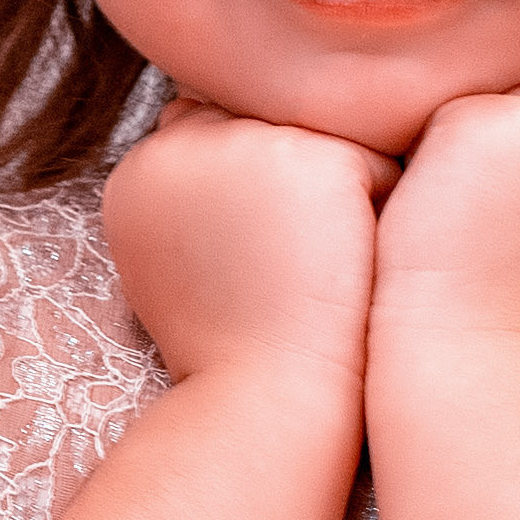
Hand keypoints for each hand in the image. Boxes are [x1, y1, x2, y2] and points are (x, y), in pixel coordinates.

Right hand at [103, 99, 400, 389]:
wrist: (264, 401)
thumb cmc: (228, 341)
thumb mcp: (177, 260)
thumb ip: (186, 187)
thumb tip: (203, 118)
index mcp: (142, 168)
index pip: (215, 139)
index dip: (247, 197)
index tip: (247, 263)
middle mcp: (185, 141)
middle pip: (268, 128)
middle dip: (288, 184)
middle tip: (281, 267)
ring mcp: (251, 144)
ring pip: (321, 141)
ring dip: (333, 195)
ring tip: (313, 267)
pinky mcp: (318, 158)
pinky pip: (375, 165)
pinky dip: (377, 214)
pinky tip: (350, 265)